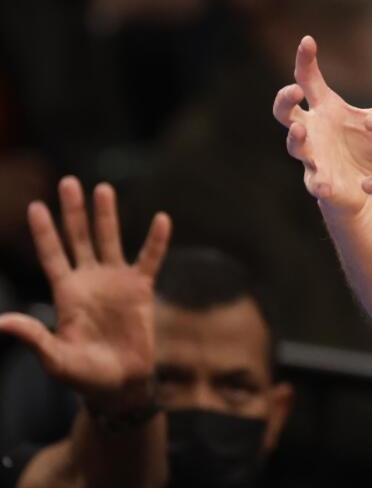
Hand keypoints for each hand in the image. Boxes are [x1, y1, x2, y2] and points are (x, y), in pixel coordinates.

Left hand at [0, 177, 170, 397]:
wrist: (120, 385)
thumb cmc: (83, 376)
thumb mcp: (55, 359)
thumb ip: (33, 337)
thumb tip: (1, 321)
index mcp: (65, 294)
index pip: (52, 256)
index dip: (44, 232)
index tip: (35, 206)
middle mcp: (89, 281)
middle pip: (78, 238)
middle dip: (72, 211)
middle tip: (68, 182)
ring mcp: (116, 283)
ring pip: (110, 240)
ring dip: (106, 216)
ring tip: (103, 188)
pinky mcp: (141, 290)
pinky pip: (150, 259)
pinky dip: (156, 240)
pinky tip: (161, 219)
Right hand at [273, 36, 371, 219]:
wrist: (364, 188)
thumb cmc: (368, 148)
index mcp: (326, 109)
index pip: (309, 80)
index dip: (305, 60)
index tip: (308, 40)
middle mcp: (312, 130)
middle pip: (285, 111)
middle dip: (284, 100)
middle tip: (293, 90)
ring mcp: (312, 156)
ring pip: (294, 145)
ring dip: (295, 138)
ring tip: (300, 132)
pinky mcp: (319, 183)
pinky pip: (314, 183)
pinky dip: (319, 183)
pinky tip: (325, 185)